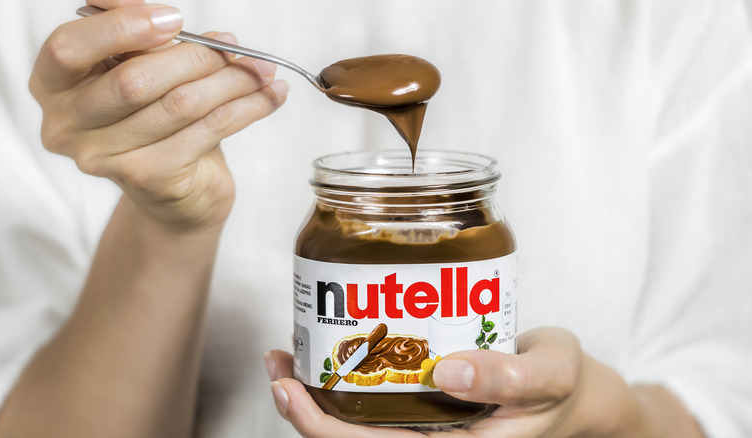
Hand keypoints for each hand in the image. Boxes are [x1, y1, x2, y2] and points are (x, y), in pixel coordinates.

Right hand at [30, 0, 287, 232]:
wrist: (174, 192)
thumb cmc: (153, 118)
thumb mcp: (140, 68)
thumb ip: (144, 41)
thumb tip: (172, 19)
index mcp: (52, 84)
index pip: (69, 47)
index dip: (122, 27)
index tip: (174, 18)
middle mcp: (66, 125)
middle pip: (135, 79)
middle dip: (197, 56)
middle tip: (236, 46)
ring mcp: (104, 158)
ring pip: (180, 104)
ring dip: (232, 81)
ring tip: (264, 69)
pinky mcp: (148, 177)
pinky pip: (208, 130)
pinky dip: (247, 108)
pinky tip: (271, 96)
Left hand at [265, 328, 704, 437]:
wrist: (577, 392)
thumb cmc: (566, 384)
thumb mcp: (551, 374)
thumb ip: (511, 377)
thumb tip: (452, 374)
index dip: (321, 430)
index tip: (289, 389)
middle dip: (305, 409)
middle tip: (278, 363)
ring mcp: (428, 429)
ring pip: (358, 423)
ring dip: (318, 394)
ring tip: (291, 354)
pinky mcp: (428, 407)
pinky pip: (377, 402)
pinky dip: (347, 380)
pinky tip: (334, 351)